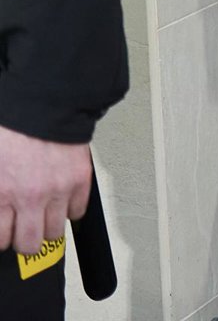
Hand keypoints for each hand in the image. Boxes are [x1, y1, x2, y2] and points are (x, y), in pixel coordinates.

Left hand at [0, 125, 91, 254]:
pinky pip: (77, 212)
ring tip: (42, 218)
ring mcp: (58, 191)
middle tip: (22, 232)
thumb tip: (0, 205)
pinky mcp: (80, 181)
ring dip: (47, 228)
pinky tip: (60, 201)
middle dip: (23, 241)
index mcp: (2, 193)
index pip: (1, 238)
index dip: (1, 237)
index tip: (4, 232)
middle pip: (29, 245)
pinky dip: (69, 210)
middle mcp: (30, 197)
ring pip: (55, 233)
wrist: (44, 103)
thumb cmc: (11, 127)